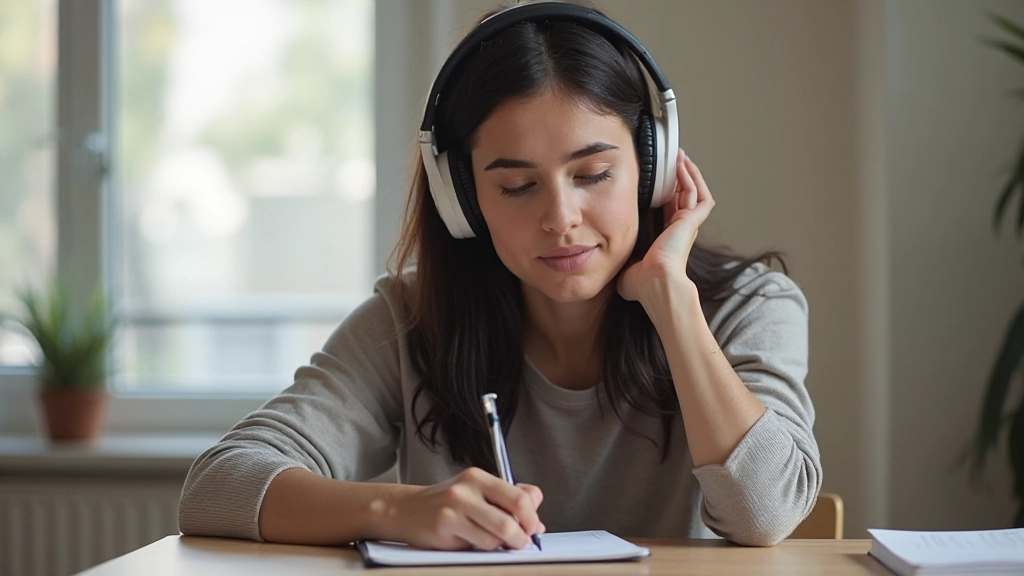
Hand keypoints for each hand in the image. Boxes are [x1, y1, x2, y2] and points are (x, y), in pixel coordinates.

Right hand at [383, 467, 544, 549]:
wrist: (406, 510)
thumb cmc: (447, 505)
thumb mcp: (478, 495)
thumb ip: (508, 502)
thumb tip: (538, 523)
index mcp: (480, 477)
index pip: (521, 496)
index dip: (532, 517)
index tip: (533, 528)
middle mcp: (468, 488)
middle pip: (513, 515)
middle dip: (522, 535)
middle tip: (521, 542)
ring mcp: (455, 506)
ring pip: (498, 534)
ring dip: (502, 545)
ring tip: (493, 542)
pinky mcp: (445, 525)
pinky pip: (479, 544)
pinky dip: (484, 549)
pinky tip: (472, 542)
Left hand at [618, 150, 714, 301]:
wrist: (655, 283)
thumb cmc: (642, 283)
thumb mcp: (627, 266)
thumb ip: (622, 260)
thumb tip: (605, 264)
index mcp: (668, 239)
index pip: (670, 209)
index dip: (667, 193)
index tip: (658, 179)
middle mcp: (681, 230)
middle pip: (684, 197)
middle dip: (679, 178)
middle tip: (673, 160)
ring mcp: (688, 225)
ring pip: (694, 192)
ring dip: (687, 173)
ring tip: (680, 157)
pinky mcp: (692, 221)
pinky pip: (697, 194)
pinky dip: (692, 179)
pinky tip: (683, 166)